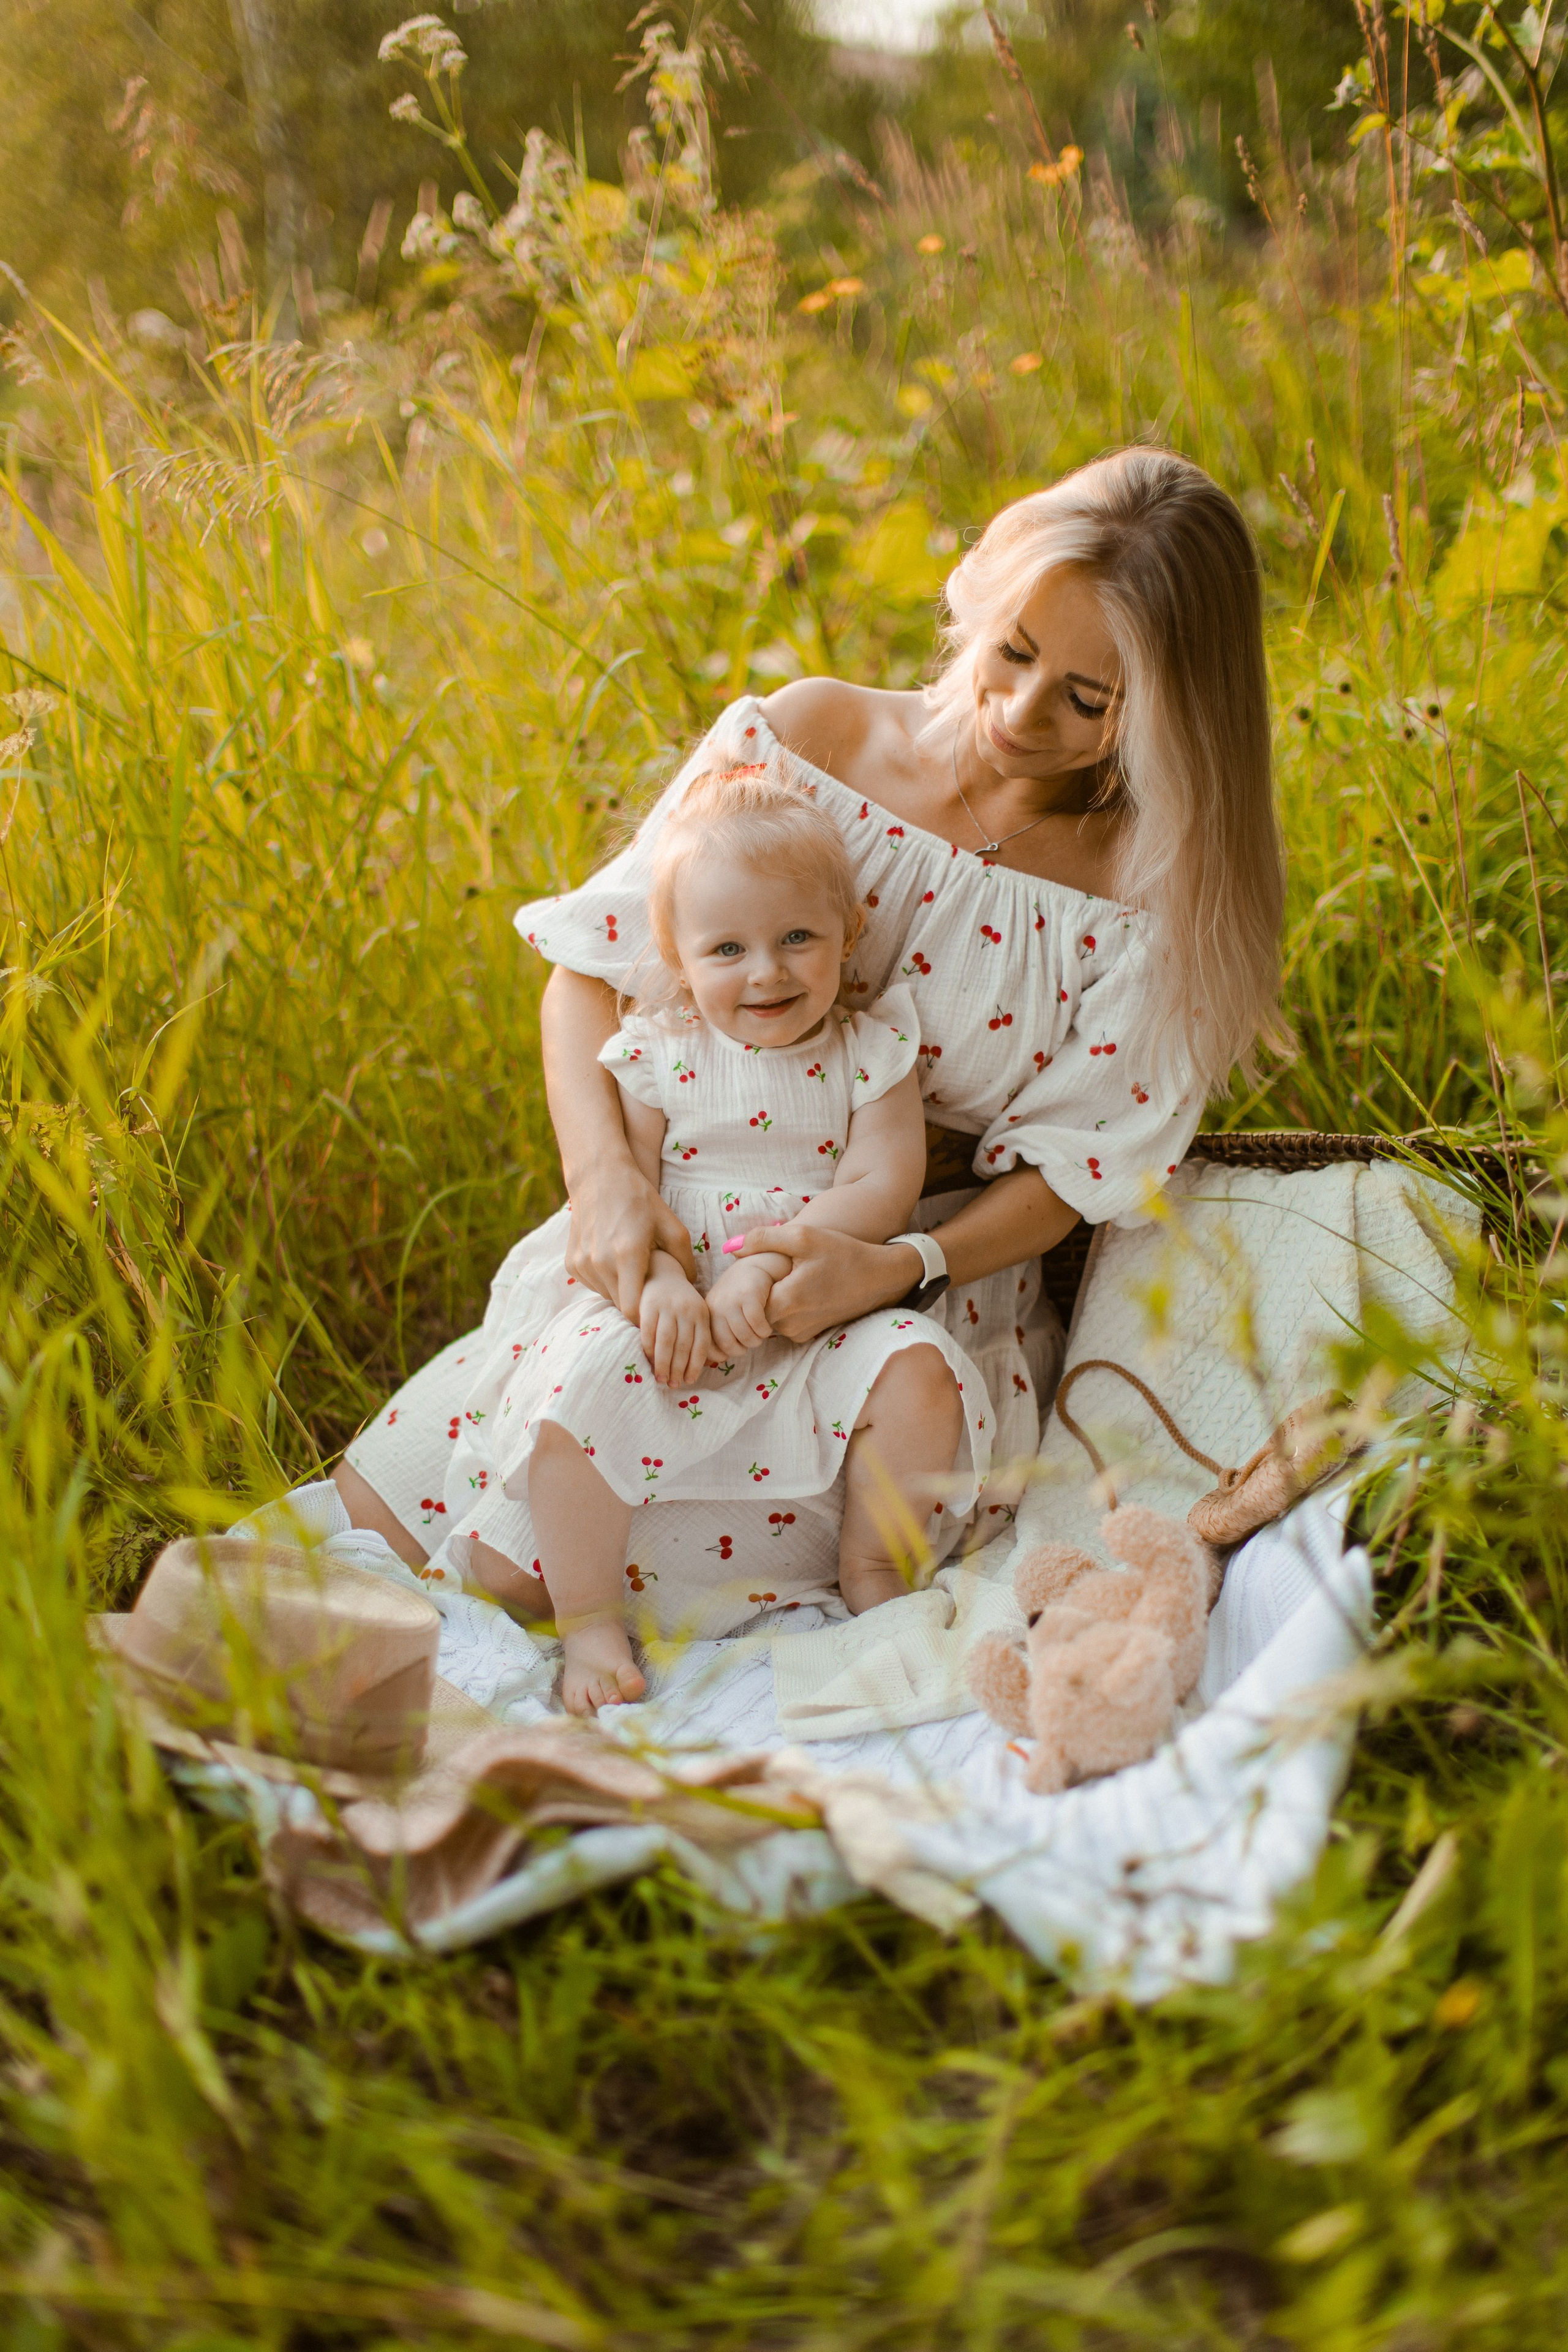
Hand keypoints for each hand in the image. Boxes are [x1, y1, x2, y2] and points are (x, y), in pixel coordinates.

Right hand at [565, 1160, 696, 1318]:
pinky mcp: (571, 1263)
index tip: (657, 1308)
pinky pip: (593, 1285)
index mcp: (627, 1254)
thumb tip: (690, 1287)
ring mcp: (582, 1263)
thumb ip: (685, 1260)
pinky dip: (605, 1281)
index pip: (632, 1310)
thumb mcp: (672, 1226)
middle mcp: (599, 1262)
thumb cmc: (640, 1200)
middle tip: (650, 1290)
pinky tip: (615, 1262)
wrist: (599, 1176)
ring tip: (633, 1271)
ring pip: (606, 1296)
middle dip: (637, 1303)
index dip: (647, 1315)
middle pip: (620, 1306)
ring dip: (621, 1291)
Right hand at [638, 1253, 711, 1385]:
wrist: (661, 1272)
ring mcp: (668, 1307)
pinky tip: (649, 1361)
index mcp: (701, 1313)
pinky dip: (649, 1349)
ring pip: (666, 1342)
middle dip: (677, 1369)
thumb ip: (697, 1334)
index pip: (701, 1344)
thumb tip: (701, 1366)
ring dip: (663, 1364)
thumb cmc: (679, 1300)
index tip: (689, 1381)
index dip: (695, 1365)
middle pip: (683, 1346)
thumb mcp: (695, 1312)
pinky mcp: (649, 1305)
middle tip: (672, 1385)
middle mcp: (687, 1310)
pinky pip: (648, 1332)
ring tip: (660, 1379)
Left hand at [704, 1257, 778, 1358]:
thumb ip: (720, 1331)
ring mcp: (733, 1300)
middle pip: (728, 1344)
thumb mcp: (724, 1310)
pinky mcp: (750, 1295)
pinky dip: (764, 1331)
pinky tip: (766, 1327)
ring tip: (760, 1334)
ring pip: (745, 1337)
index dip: (723, 1355)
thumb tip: (717, 1359)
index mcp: (708, 1313)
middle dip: (743, 1349)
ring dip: (756, 1341)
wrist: (756, 1265)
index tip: (735, 1350)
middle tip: (751, 1342)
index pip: (709, 1345)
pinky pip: (758, 1325)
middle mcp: (717, 1306)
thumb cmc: (741, 1294)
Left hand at [737, 1222, 918, 1344]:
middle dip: (756, 1292)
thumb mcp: (802, 1236)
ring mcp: (800, 1333)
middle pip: (754, 1310)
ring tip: (785, 1277)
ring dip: (770, 1300)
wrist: (879, 1277)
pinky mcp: (809, 1335)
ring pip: (767, 1318)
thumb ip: (763, 1239)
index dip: (746, 1282)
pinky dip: (784, 1309)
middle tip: (770, 1269)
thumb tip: (730, 1247)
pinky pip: (783, 1323)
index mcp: (785, 1302)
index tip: (757, 1266)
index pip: (744, 1300)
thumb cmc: (841, 1252)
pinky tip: (797, 1288)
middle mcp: (790, 1325)